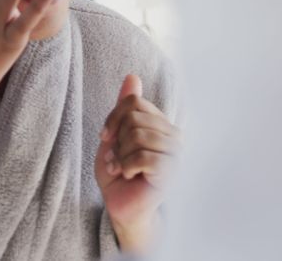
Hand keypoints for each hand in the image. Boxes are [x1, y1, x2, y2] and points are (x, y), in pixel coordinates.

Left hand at [95, 75, 178, 252]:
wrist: (121, 206)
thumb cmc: (119, 173)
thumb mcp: (115, 136)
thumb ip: (124, 108)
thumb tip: (132, 76)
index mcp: (161, 124)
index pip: (134, 101)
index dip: (113, 118)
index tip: (106, 137)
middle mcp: (173, 135)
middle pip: (134, 118)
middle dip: (117, 140)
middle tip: (116, 158)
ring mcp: (174, 153)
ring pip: (138, 135)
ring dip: (120, 155)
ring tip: (120, 167)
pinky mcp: (170, 171)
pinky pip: (143, 156)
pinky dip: (126, 165)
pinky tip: (127, 175)